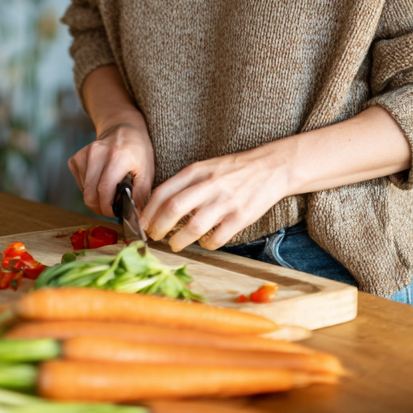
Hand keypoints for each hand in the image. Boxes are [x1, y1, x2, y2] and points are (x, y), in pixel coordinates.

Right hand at [68, 113, 154, 217]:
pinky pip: (79, 183)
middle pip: (89, 195)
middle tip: (110, 208)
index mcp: (117, 156)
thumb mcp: (147, 171)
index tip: (116, 212)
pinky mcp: (75, 158)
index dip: (108, 208)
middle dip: (100, 208)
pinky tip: (100, 180)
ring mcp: (84, 154)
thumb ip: (140, 195)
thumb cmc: (137, 151)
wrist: (123, 128)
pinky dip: (89, 188)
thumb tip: (134, 217)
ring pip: (84, 191)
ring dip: (95, 197)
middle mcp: (97, 153)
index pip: (104, 191)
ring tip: (108, 190)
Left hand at [140, 144, 290, 252]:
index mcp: (196, 171)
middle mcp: (208, 185)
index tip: (143, 224)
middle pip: (174, 209)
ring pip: (194, 226)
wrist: (270, 168)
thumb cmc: (233, 170)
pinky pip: (218, 237)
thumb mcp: (205, 168)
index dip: (148, 212)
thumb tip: (159, 206)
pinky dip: (207, 244)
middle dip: (158, 227)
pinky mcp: (241, 217)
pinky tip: (204, 242)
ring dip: (179, 240)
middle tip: (154, 237)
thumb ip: (184, 184)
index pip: (163, 192)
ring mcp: (225, 201)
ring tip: (175, 244)